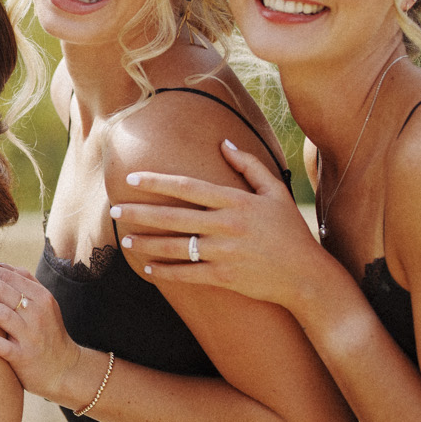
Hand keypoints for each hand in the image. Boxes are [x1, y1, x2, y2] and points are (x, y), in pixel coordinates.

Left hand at [0, 258, 83, 403]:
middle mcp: (36, 313)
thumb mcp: (44, 303)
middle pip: (1, 289)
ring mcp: (30, 336)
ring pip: (1, 314)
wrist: (65, 369)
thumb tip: (0, 265)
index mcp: (40, 296)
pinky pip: (3, 346)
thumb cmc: (47, 333)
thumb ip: (26, 282)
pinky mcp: (24, 357)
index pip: (6, 275)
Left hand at [109, 138, 342, 311]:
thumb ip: (249, 166)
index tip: (133, 179)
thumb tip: (223, 143)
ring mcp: (225, 253)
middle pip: (174, 217)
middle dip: (140, 213)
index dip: (158, 182)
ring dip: (147, 243)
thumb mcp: (275, 192)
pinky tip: (148, 268)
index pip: (189, 188)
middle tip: (114, 210)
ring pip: (175, 247)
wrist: (306, 275)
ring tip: (125, 238)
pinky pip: (187, 274)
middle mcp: (227, 226)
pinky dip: (165, 272)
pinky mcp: (224, 278)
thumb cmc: (289, 230)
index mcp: (237, 202)